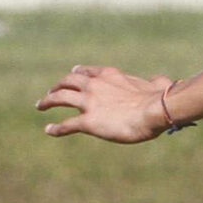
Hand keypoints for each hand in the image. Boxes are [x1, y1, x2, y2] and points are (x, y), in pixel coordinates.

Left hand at [37, 66, 176, 142]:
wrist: (156, 110)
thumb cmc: (161, 98)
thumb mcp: (159, 84)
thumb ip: (155, 81)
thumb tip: (160, 79)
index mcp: (110, 76)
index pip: (88, 72)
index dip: (78, 72)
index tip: (73, 72)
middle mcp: (95, 86)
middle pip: (68, 82)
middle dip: (58, 85)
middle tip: (51, 92)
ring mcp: (89, 103)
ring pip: (60, 98)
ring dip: (48, 101)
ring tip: (41, 105)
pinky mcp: (88, 122)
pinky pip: (66, 124)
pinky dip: (56, 128)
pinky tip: (49, 130)